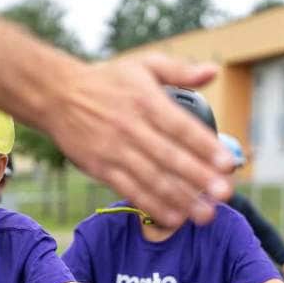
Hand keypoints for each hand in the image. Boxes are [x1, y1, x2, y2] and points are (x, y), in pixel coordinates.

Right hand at [47, 52, 231, 226]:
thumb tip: (212, 72)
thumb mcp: (143, 65)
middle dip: (199, 178)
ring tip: (204, 214)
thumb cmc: (105, 81)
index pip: (181, 127)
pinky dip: (151, 206)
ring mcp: (114, 151)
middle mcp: (131, 128)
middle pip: (170, 158)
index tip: (227, 163)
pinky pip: (129, 190)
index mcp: (146, 101)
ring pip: (151, 179)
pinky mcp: (100, 168)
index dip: (205, 147)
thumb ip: (179, 71)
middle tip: (224, 194)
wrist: (56, 95)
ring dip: (180, 199)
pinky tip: (173, 217)